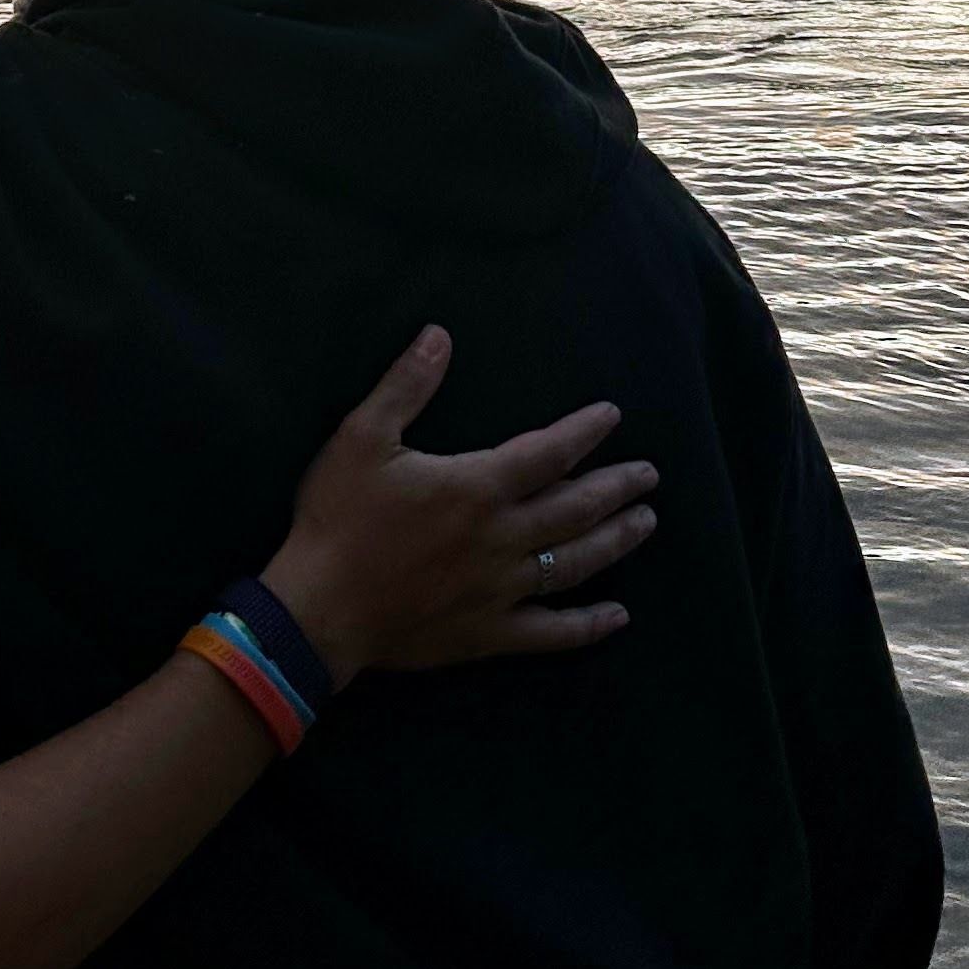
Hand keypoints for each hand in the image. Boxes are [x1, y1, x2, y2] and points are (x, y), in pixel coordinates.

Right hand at [259, 326, 656, 686]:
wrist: (319, 610)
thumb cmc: (338, 519)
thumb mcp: (361, 438)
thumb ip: (405, 386)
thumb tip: (439, 335)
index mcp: (477, 487)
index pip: (548, 453)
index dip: (584, 432)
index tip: (612, 416)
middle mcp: (501, 538)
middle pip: (576, 508)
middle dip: (617, 487)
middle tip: (649, 476)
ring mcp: (500, 590)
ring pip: (575, 564)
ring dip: (615, 542)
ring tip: (645, 524)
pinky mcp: (488, 633)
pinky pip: (551, 632)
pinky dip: (587, 625)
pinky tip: (616, 617)